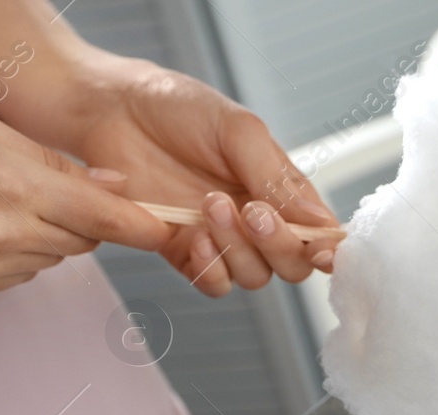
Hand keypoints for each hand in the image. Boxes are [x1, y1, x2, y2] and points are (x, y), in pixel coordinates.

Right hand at [0, 100, 169, 302]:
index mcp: (11, 187)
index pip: (103, 217)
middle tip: (43, 192)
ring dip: (40, 237)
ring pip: (49, 260)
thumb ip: (55, 163)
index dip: (141, 225)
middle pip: (80, 241)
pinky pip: (15, 277)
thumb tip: (118, 188)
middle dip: (78, 220)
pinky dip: (10, 256)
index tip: (167, 230)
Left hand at [62, 59, 340, 296]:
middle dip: (280, 246)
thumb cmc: (175, 107)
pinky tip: (197, 236)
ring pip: (256, 277)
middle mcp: (256, 221)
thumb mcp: (238, 130)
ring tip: (210, 205)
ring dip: (239, 249)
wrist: (108, 108)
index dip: (329, 250)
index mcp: (280, 191)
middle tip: (253, 212)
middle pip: (294, 265)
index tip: (323, 249)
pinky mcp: (184, 251)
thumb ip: (279, 179)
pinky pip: (214, 283)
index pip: (321, 234)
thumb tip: (321, 223)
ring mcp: (221, 239)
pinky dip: (213, 268)